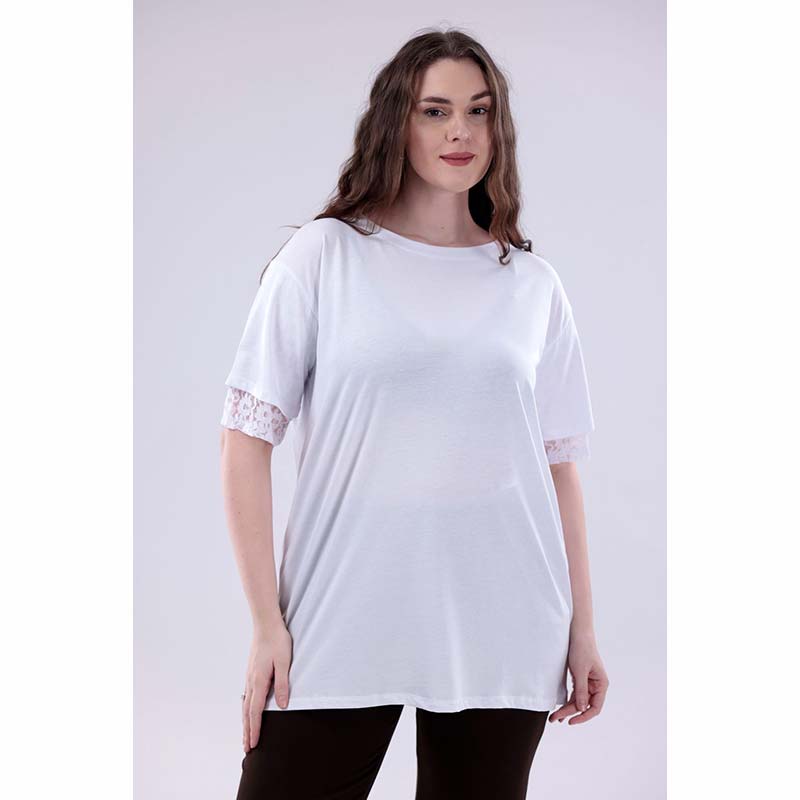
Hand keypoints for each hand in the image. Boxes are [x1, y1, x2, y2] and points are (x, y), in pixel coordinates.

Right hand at [242, 621, 292, 751]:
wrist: (266, 623)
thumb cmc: (277, 640)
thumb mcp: (284, 662)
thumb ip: (282, 684)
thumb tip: (282, 707)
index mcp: (258, 681)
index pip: (255, 712)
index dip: (255, 730)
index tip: (253, 745)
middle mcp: (251, 681)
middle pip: (247, 712)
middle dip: (247, 731)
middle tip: (247, 748)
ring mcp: (249, 676)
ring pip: (245, 704)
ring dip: (245, 721)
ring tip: (246, 735)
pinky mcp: (251, 671)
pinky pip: (246, 695)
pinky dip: (246, 709)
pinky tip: (247, 710)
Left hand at [549, 629, 608, 724]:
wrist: (577, 633)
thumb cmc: (582, 649)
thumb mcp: (580, 671)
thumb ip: (582, 691)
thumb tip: (582, 709)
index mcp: (601, 684)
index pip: (595, 707)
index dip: (584, 716)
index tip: (571, 721)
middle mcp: (596, 685)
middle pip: (584, 705)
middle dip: (570, 713)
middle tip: (555, 719)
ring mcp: (588, 683)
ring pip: (579, 701)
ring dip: (568, 709)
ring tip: (554, 717)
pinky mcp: (580, 678)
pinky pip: (575, 694)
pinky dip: (568, 700)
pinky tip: (560, 707)